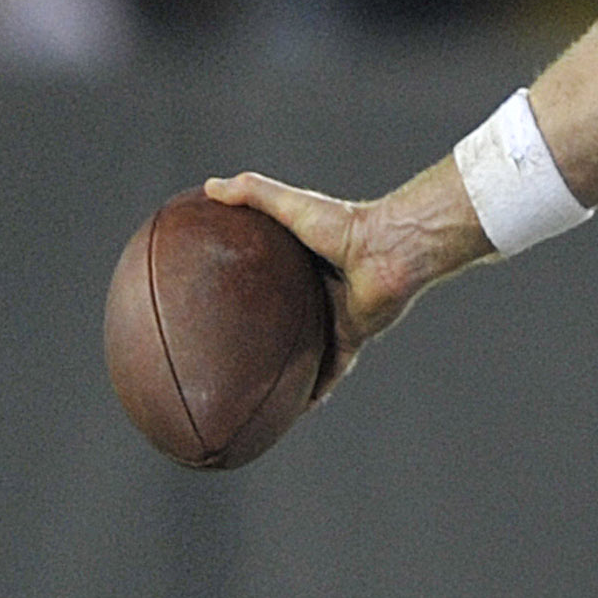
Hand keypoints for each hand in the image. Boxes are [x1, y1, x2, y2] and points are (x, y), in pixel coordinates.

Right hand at [203, 172, 414, 399]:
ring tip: (257, 393)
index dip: (244, 290)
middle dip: (263, 336)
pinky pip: (331, 370)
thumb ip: (252, 192)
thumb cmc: (345, 225)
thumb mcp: (290, 204)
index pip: (266, 279)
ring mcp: (335, 315)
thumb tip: (209, 187)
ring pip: (307, 350)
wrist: (388, 251)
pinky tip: (296, 410)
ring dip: (288, 370)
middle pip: (285, 320)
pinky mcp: (351, 334)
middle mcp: (319, 292)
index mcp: (302, 263)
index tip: (216, 301)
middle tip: (227, 354)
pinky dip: (316, 389)